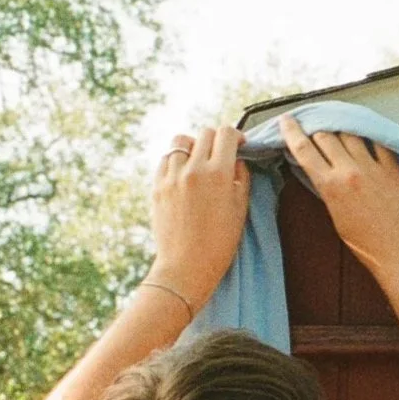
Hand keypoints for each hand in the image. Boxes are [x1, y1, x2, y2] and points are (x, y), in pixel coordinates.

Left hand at [150, 124, 252, 310]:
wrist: (186, 266)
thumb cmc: (219, 243)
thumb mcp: (240, 210)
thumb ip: (241, 179)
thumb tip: (237, 160)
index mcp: (219, 174)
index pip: (226, 134)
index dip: (236, 135)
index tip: (239, 144)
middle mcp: (194, 169)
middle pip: (205, 133)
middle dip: (217, 140)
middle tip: (221, 154)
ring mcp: (172, 176)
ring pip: (181, 141)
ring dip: (193, 146)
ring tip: (199, 162)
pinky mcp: (157, 185)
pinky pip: (166, 159)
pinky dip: (177, 160)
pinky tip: (184, 175)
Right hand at [282, 120, 398, 283]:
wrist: (398, 253)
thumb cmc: (365, 243)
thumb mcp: (334, 215)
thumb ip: (326, 187)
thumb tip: (318, 167)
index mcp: (330, 186)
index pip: (303, 149)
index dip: (291, 131)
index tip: (287, 120)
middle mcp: (349, 171)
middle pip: (326, 135)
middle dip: (318, 130)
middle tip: (316, 128)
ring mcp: (373, 168)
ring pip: (351, 133)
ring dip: (342, 129)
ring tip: (340, 130)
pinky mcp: (394, 169)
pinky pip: (379, 142)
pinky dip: (370, 136)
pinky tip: (367, 135)